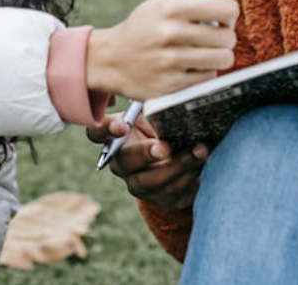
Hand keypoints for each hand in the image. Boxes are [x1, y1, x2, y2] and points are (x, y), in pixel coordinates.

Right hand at [86, 0, 239, 101]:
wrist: (111, 60)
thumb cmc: (147, 26)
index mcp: (172, 7)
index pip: (226, 9)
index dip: (228, 12)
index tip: (220, 16)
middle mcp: (170, 34)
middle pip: (228, 37)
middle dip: (224, 36)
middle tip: (210, 36)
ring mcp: (170, 62)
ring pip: (222, 60)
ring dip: (218, 56)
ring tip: (202, 52)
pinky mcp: (170, 87)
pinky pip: (208, 79)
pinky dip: (203, 73)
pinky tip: (188, 67)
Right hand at [87, 109, 206, 211]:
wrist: (179, 158)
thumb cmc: (162, 128)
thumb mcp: (155, 115)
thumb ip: (155, 109)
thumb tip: (172, 99)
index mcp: (114, 136)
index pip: (97, 133)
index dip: (105, 130)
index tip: (121, 126)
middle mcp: (120, 162)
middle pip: (125, 162)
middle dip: (145, 154)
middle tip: (165, 146)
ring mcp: (136, 183)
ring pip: (150, 181)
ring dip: (177, 166)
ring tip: (198, 151)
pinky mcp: (156, 197)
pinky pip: (170, 191)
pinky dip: (188, 175)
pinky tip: (201, 161)